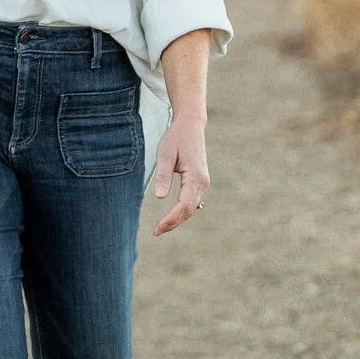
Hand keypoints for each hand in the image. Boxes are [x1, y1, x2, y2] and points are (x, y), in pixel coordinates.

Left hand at [149, 113, 208, 235]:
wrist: (191, 125)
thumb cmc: (176, 138)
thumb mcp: (164, 154)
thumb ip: (163, 175)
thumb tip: (160, 197)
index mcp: (195, 177)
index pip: (184, 206)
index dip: (171, 219)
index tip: (157, 229)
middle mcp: (203, 182)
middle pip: (189, 211)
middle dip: (173, 223)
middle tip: (156, 232)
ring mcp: (203, 183)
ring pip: (191, 208)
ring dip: (177, 219)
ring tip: (160, 228)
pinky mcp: (200, 182)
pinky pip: (191, 202)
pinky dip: (181, 211)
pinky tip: (169, 217)